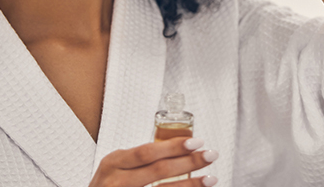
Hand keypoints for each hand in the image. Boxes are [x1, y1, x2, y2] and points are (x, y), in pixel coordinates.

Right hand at [88, 137, 217, 186]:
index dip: (174, 146)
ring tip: (211, 178)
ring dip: (191, 185)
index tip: (197, 142)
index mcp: (113, 163)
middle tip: (210, 155)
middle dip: (189, 162)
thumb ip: (138, 159)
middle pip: (159, 170)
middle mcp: (116, 182)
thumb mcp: (115, 167)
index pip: (148, 152)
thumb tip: (178, 148)